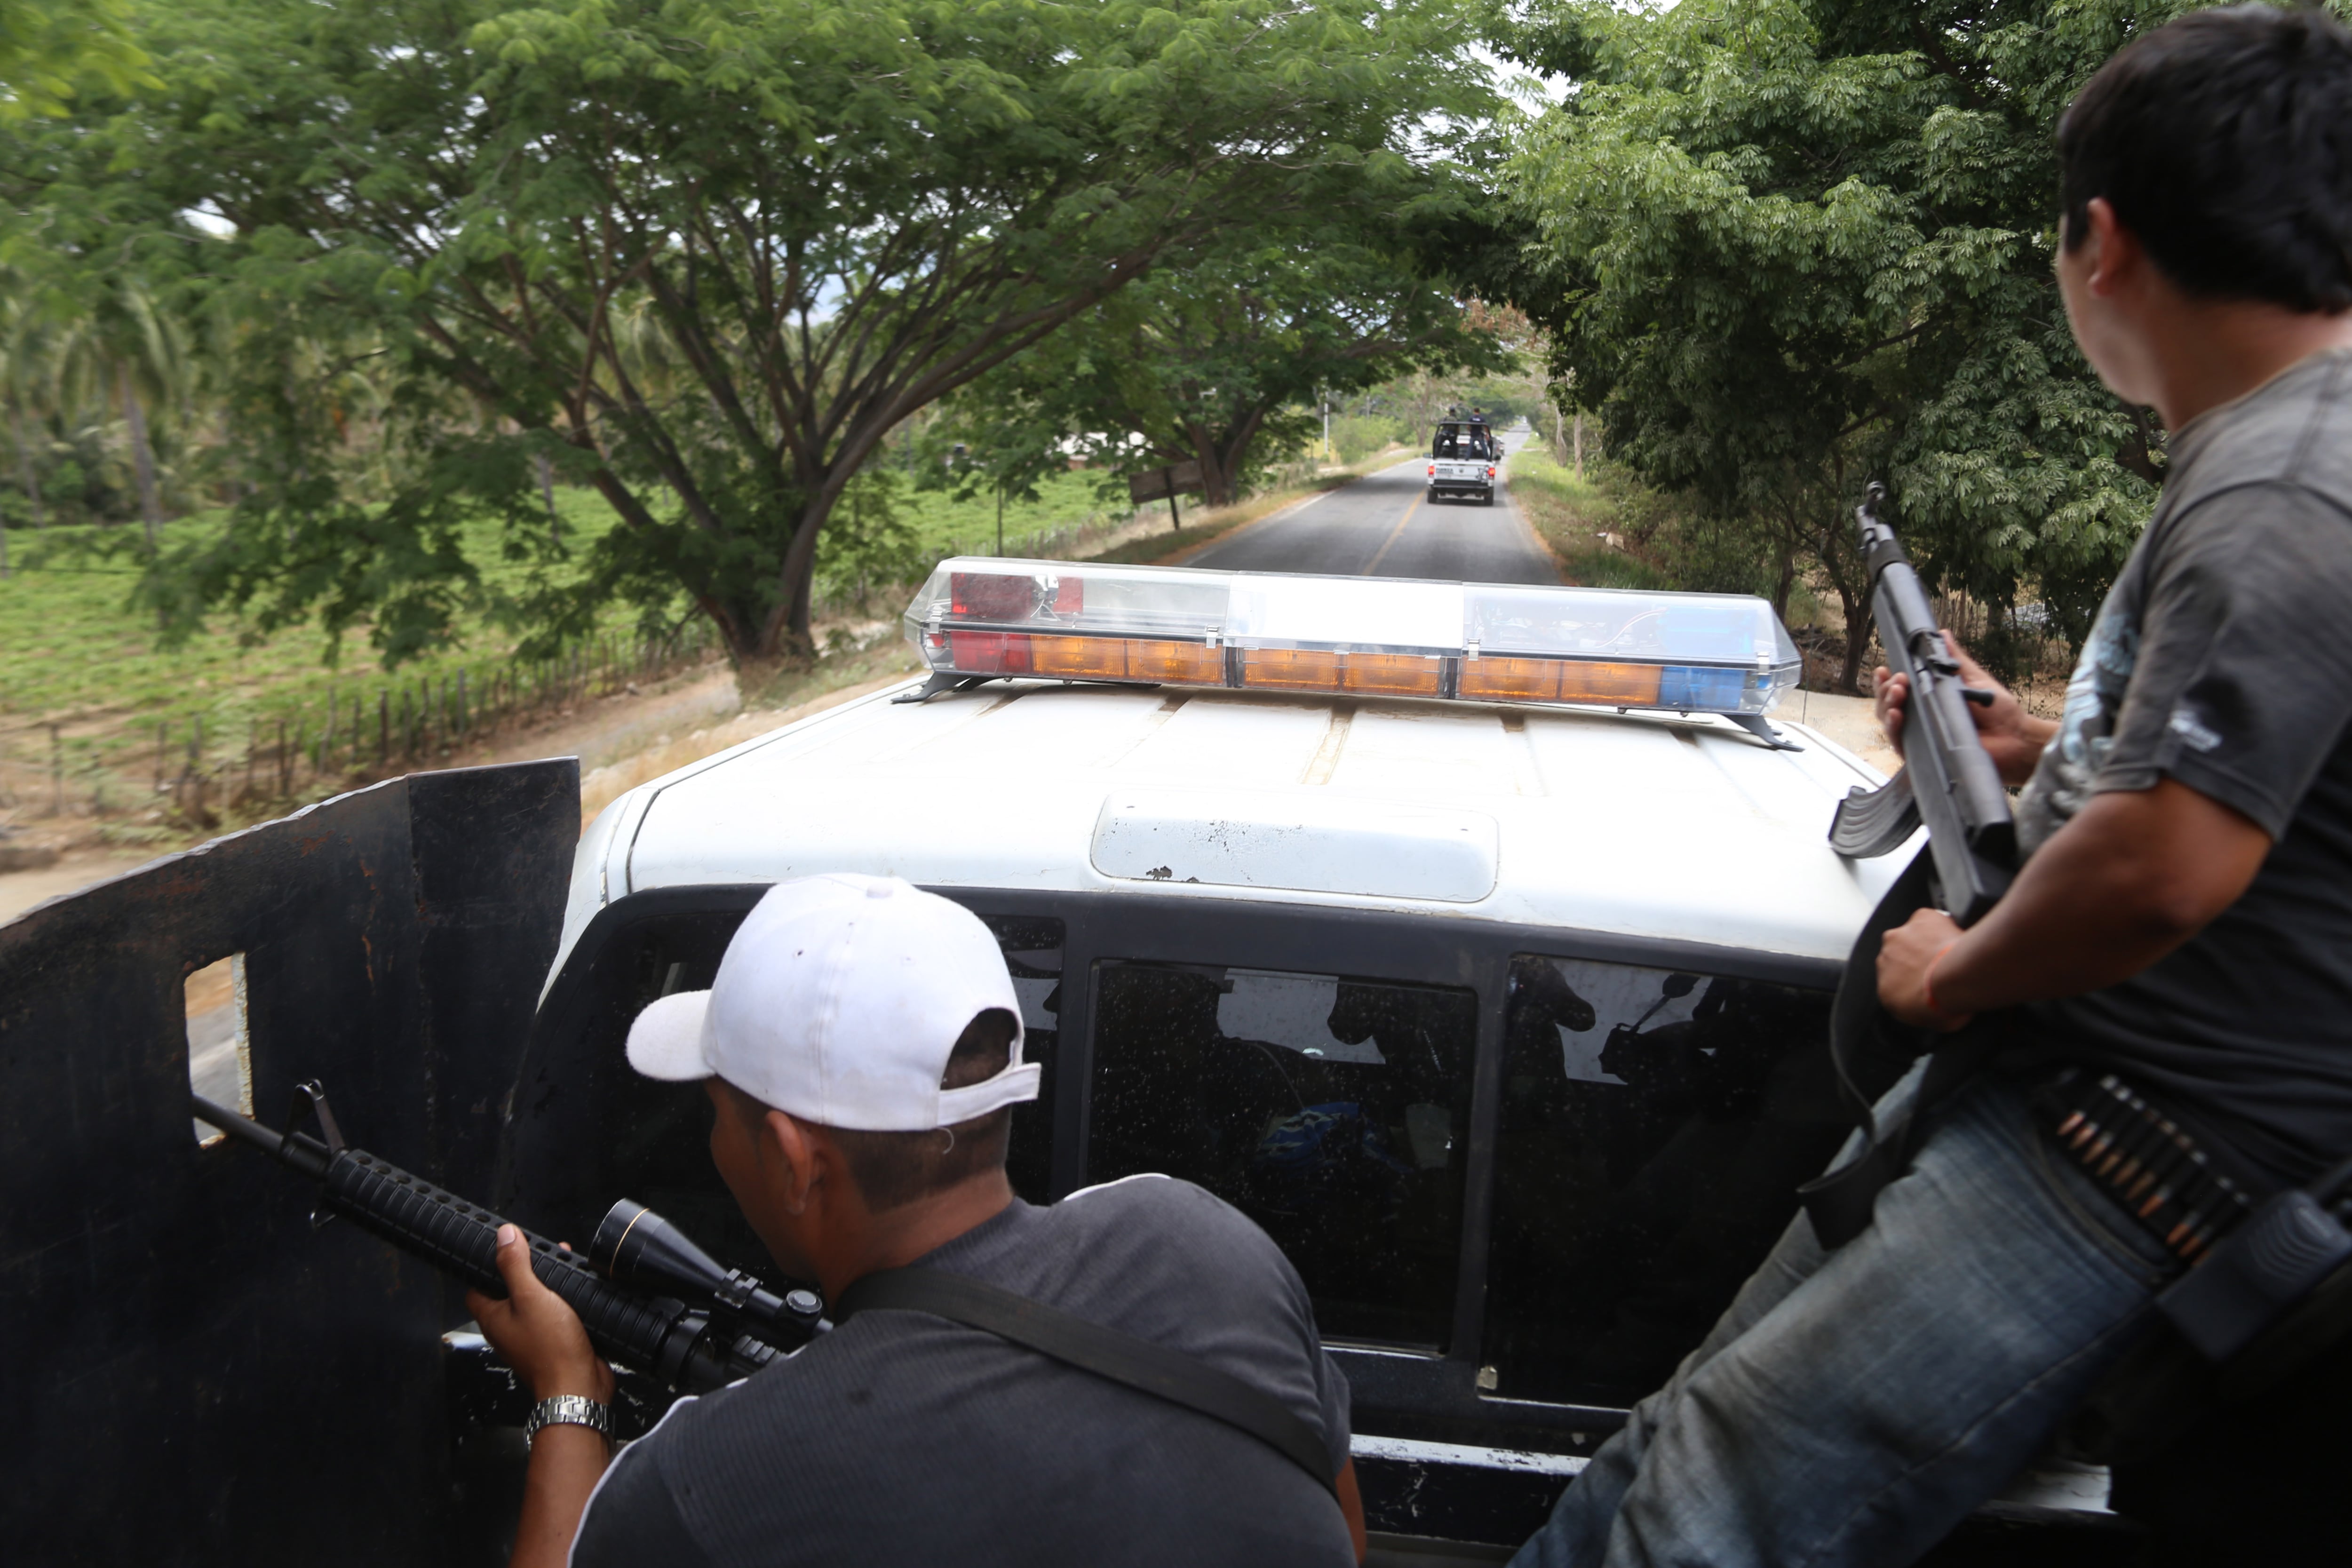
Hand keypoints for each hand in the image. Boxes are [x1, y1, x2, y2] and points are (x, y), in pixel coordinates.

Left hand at [467, 1225, 613, 1405]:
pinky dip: (562, 1301)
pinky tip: (576, 1292)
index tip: (501, 1249)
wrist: (578, 1385)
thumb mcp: (531, 1296)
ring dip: (546, 1285)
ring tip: (562, 1267)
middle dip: (524, 1271)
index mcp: (493, 1318)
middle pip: (508, 1292)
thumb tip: (504, 1236)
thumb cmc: (551, 1348)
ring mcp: (531, 1337)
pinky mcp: (553, 1342)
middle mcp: (508, 1328)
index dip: (487, 1267)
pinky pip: (553, 1315)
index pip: (477, 1287)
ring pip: (533, 1303)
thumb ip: (516, 1265)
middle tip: (539, 1255)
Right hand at [1873, 631, 2052, 786]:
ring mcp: (1920, 737)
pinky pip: (1900, 743)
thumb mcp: (1973, 679)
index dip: (1887, 680)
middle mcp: (1920, 718)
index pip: (1898, 689)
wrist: (2015, 738)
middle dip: (1886, 690)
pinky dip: (1894, 728)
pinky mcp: (1924, 755)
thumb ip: (1955, 661)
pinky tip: (1897, 715)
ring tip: (1897, 691)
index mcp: (1929, 699)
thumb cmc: (1999, 712)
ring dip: (1887, 704)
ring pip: (1889, 722)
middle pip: (1888, 704)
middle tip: (1898, 680)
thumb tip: (1942, 634)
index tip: (1885, 670)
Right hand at [1877, 908, 1972, 1030]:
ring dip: (1925, 940)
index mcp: (1885, 990)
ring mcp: (1900, 937)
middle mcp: (1885, 959)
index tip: (1929, 982)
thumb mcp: (1934, 1024)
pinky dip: (1940, 924)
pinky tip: (1954, 934)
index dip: (1913, 980)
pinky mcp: (1919, 918)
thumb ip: (1926, 1012)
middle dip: (1915, 958)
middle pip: (1899, 955)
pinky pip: (1928, 919)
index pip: (1895, 983)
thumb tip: (1939, 1011)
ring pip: (1912, 935)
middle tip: (1940, 965)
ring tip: (1949, 950)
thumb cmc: (1943, 1004)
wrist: (1952, 981)